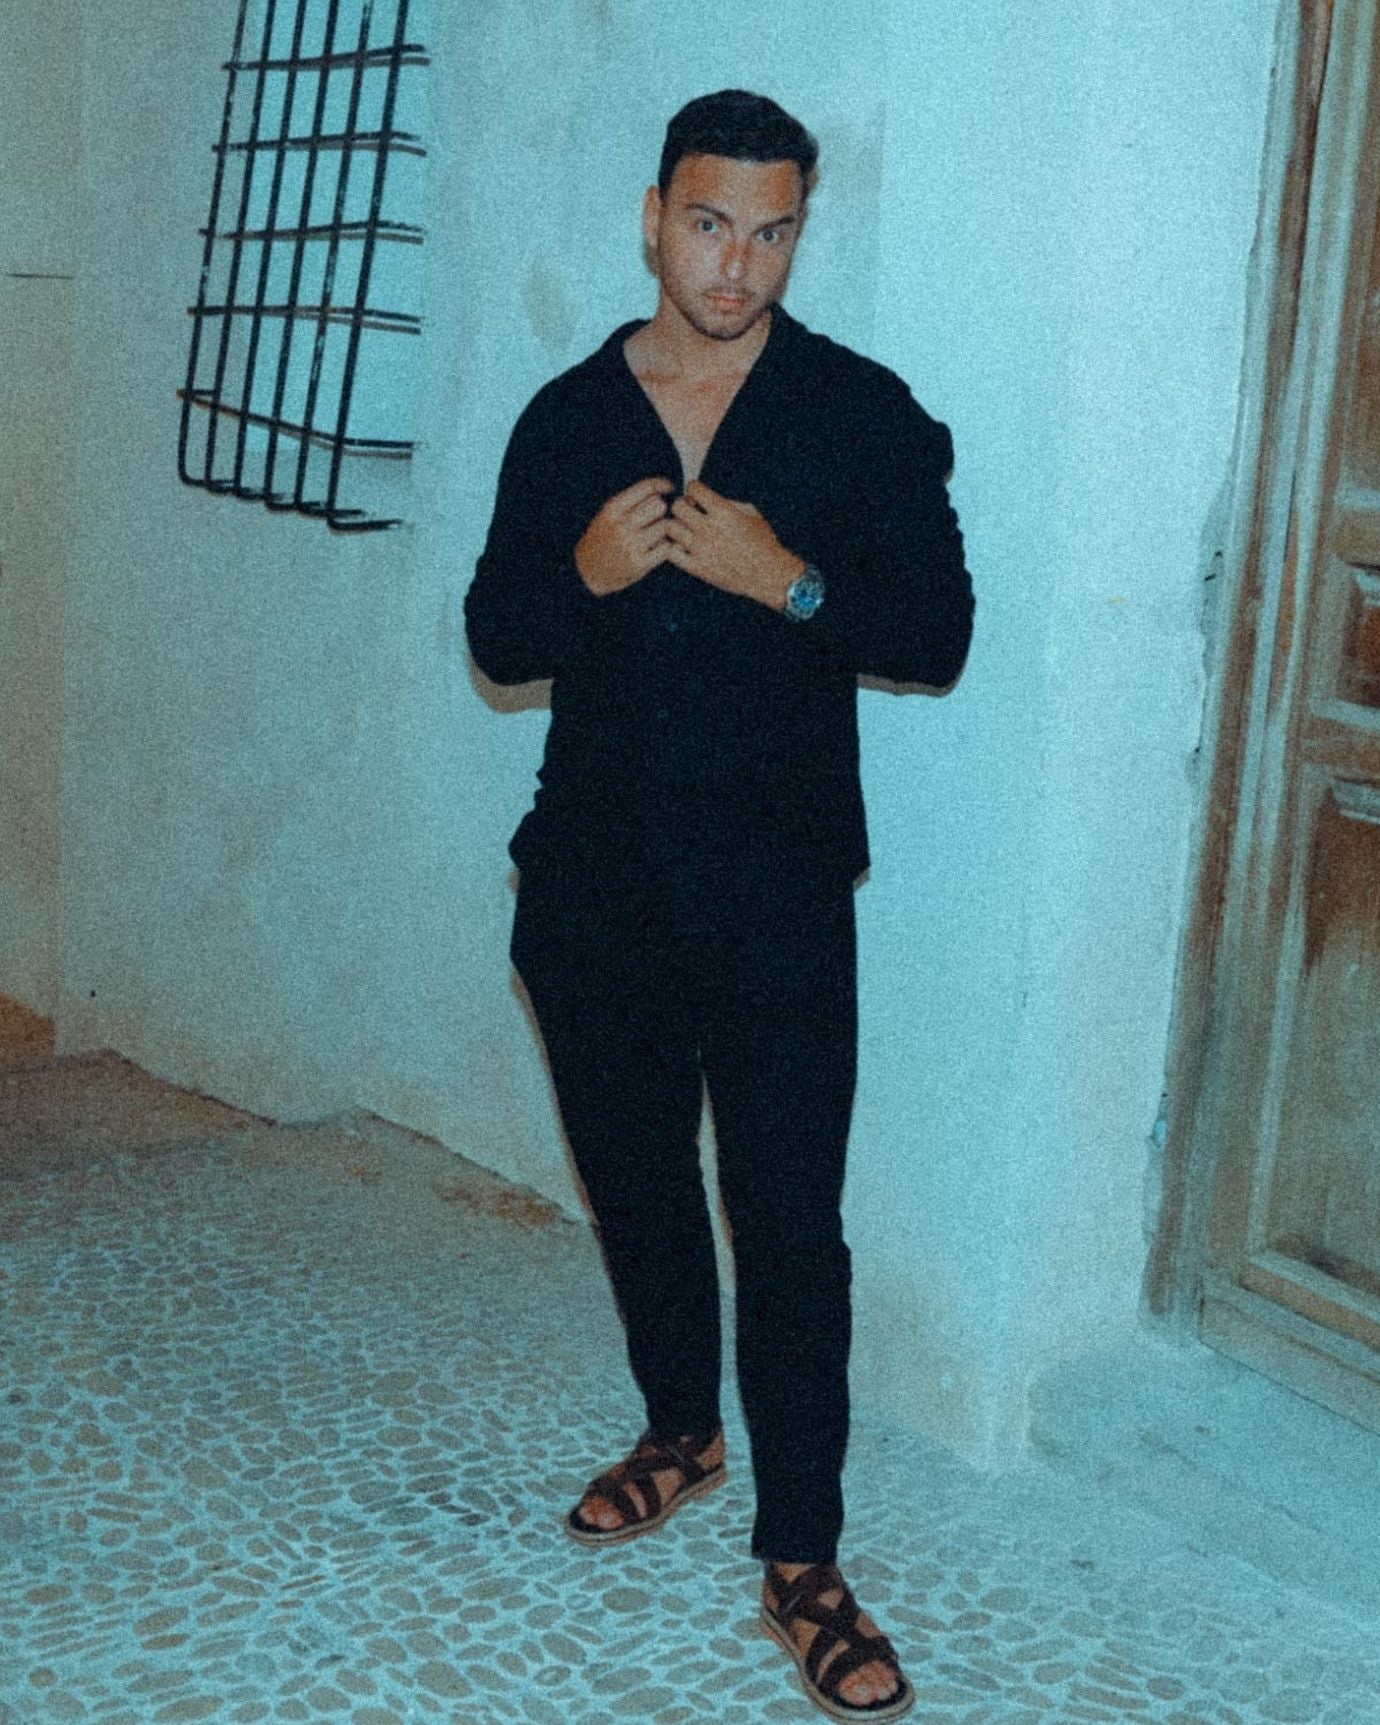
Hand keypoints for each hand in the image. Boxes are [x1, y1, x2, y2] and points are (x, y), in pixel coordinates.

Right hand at [574, 477, 675, 594]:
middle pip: (658, 505)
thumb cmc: (602, 539)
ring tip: (653, 536)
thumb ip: (631, 502)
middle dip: (659, 511)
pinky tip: (656, 549)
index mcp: (612, 510)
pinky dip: (665, 547)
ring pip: (665, 526)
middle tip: (654, 519)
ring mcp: (630, 545)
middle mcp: (621, 525)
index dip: (661, 484)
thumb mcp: (608, 515)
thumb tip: (665, 487)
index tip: (669, 487)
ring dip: (664, 530)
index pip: (646, 488)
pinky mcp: (640, 564)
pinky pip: (666, 547)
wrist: (586, 572)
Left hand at [662, 481, 803, 609]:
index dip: (694, 489)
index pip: (693, 488)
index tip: (698, 496)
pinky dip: (674, 548)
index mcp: (724, 512)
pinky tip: (684, 547)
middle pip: (677, 507)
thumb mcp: (750, 513)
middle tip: (689, 512)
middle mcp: (710, 529)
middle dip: (682, 505)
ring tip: (686, 530)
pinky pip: (671, 553)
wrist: (769, 574)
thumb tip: (703, 498)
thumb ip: (725, 502)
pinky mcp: (698, 568)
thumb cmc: (763, 541)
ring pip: (670, 528)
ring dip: (676, 526)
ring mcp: (702, 550)